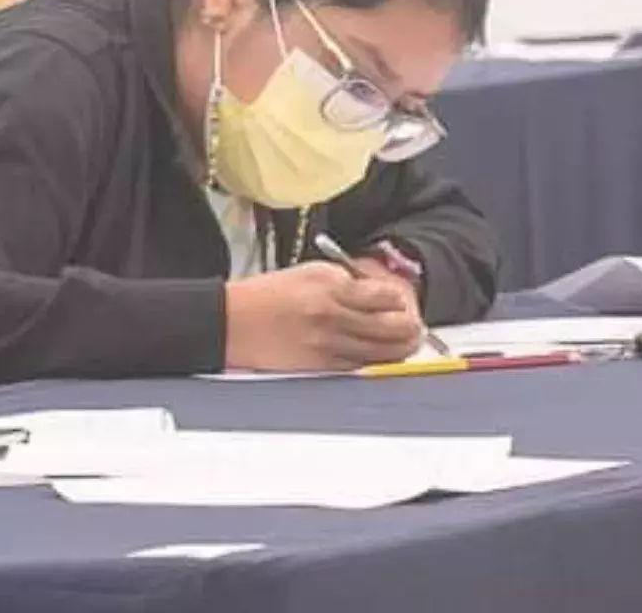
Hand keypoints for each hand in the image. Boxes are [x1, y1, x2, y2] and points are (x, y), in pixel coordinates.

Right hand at [223, 261, 422, 370]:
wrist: (229, 322)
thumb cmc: (262, 297)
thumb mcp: (306, 275)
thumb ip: (344, 282)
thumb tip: (376, 295)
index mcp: (329, 284)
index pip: (386, 295)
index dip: (400, 299)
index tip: (400, 301)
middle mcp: (333, 313)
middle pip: (394, 326)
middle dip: (410, 327)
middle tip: (412, 326)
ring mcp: (328, 342)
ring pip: (385, 351)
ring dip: (400, 348)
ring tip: (403, 343)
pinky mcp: (320, 365)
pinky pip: (362, 366)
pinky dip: (375, 362)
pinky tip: (376, 356)